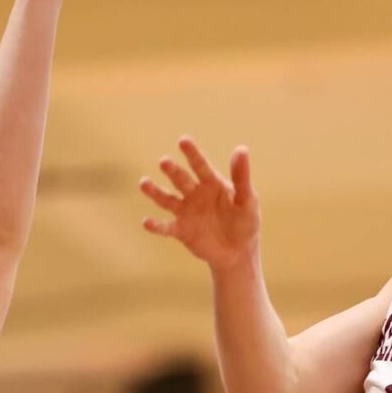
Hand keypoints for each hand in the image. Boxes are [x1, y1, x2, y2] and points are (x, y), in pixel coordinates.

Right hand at [140, 139, 260, 269]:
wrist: (238, 251)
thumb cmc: (245, 222)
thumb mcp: (247, 200)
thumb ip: (242, 177)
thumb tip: (241, 149)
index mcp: (211, 183)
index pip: (200, 165)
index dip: (192, 153)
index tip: (183, 141)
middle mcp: (195, 194)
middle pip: (181, 179)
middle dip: (172, 170)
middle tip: (164, 161)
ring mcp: (186, 212)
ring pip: (167, 199)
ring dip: (155, 192)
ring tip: (144, 183)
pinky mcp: (181, 231)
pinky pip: (166, 227)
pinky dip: (156, 226)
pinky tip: (146, 222)